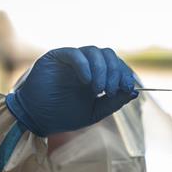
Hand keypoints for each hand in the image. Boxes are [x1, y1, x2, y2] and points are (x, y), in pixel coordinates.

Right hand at [5, 46, 137, 135]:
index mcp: (96, 74)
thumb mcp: (94, 112)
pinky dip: (84, 66)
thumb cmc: (63, 115)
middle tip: (114, 90)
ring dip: (102, 70)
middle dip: (115, 72)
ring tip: (100, 89)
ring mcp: (71, 59)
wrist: (36, 119)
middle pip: (108, 55)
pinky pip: (74, 55)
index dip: (124, 74)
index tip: (129, 88)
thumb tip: (134, 92)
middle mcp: (85, 64)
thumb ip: (113, 102)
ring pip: (94, 52)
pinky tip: (87, 82)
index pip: (116, 65)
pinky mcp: (56, 56)